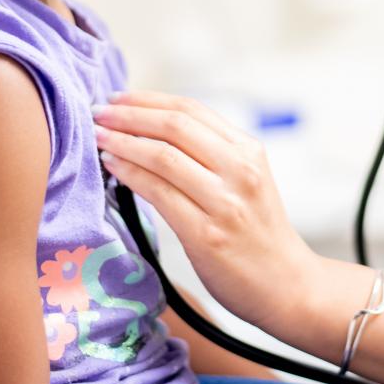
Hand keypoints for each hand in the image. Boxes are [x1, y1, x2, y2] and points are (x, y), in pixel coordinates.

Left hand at [93, 91, 321, 333]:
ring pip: (163, 155)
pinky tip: (112, 167)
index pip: (192, 109)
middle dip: (129, 115)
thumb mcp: (245, 182)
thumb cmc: (257, 235)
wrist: (286, 285)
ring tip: (98, 137)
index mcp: (249, 150)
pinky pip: (158, 192)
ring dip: (122, 141)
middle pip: (174, 125)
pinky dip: (129, 174)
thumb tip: (151, 131)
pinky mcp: (207, 234)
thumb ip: (210, 155)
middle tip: (98, 112)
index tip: (117, 98)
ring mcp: (225, 202)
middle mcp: (240, 170)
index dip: (148, 99)